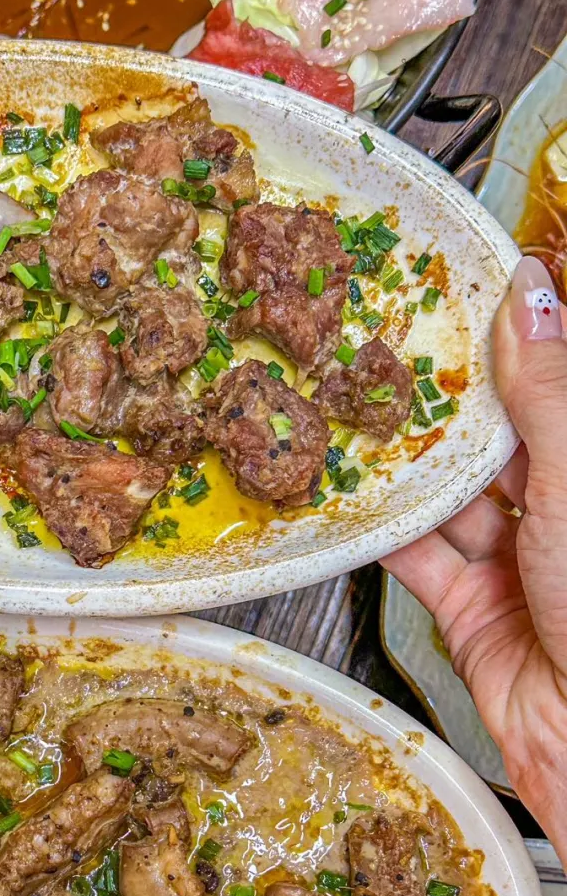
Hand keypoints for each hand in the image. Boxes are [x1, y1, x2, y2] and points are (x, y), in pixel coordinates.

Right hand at [384, 256, 566, 866]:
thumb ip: (546, 397)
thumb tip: (531, 298)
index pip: (550, 386)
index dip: (509, 337)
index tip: (458, 286)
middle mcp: (563, 510)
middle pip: (495, 437)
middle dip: (441, 399)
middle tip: (382, 348)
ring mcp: (518, 561)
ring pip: (449, 495)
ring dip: (402, 464)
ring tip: (350, 413)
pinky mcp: (472, 609)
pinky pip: (417, 557)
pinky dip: (381, 531)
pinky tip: (350, 497)